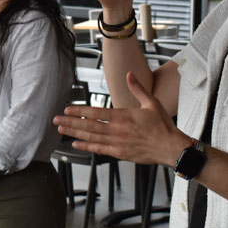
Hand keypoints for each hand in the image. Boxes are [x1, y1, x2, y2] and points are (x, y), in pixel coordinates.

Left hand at [53, 72, 188, 165]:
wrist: (171, 147)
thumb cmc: (163, 126)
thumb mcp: (151, 103)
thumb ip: (137, 89)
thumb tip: (129, 74)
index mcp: (124, 116)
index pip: (97, 112)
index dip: (80, 111)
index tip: (67, 109)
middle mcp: (118, 130)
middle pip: (89, 126)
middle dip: (71, 122)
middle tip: (56, 119)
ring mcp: (118, 143)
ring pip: (91, 138)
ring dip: (75, 133)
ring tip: (61, 129)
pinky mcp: (120, 153)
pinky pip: (100, 150)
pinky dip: (86, 146)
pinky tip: (76, 143)